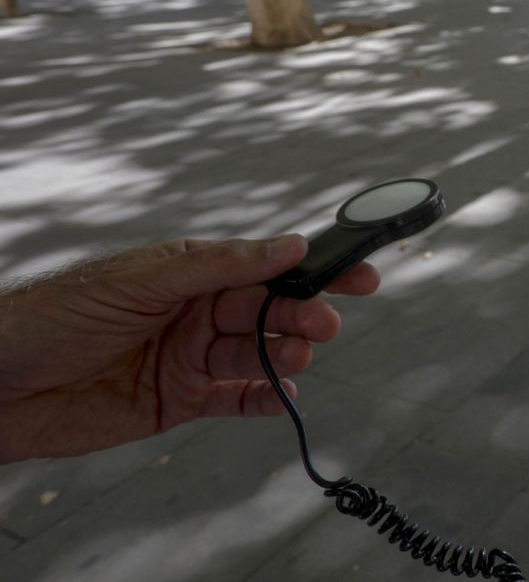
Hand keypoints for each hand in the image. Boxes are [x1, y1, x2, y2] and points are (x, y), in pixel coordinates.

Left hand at [0, 236, 379, 462]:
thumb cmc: (54, 316)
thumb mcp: (141, 281)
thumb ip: (218, 266)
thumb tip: (287, 245)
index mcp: (188, 272)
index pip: (264, 265)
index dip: (311, 267)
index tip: (356, 272)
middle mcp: (194, 312)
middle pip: (269, 310)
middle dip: (303, 314)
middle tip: (325, 323)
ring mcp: (188, 357)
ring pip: (256, 353)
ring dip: (285, 354)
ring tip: (295, 357)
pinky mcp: (177, 400)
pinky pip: (234, 398)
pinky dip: (263, 399)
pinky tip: (284, 398)